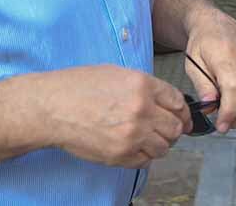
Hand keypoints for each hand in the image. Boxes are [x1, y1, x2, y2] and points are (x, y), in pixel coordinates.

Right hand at [35, 65, 191, 167]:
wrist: (52, 108)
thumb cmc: (77, 87)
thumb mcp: (115, 74)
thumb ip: (143, 87)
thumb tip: (163, 101)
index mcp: (142, 85)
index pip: (177, 101)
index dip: (182, 110)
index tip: (183, 116)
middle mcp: (141, 110)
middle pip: (175, 127)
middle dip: (173, 128)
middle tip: (165, 129)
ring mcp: (132, 135)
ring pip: (164, 146)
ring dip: (159, 143)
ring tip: (145, 138)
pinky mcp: (121, 155)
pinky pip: (146, 160)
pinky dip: (143, 155)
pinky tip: (132, 146)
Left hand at [183, 11, 235, 132]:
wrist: (217, 27)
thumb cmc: (202, 45)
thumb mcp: (192, 63)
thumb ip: (202, 86)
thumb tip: (210, 107)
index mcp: (226, 57)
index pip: (233, 90)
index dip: (228, 112)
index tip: (220, 126)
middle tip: (223, 125)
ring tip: (232, 120)